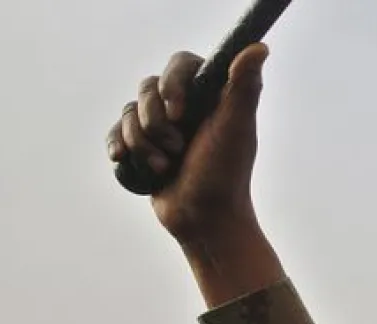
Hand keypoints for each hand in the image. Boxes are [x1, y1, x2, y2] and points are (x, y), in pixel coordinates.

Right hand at [106, 46, 269, 244]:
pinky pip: (117, 132)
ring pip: (129, 111)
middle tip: (177, 149)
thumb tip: (259, 48)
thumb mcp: (235, 130)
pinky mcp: (144, 147)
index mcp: (210, 97)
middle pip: (148, 88)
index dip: (172, 84)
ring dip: (142, 143)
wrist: (204, 222)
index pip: (180, 65)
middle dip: (155, 122)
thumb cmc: (223, 177)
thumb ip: (244, 88)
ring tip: (164, 167)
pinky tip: (123, 160)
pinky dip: (119, 146)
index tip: (179, 112)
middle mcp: (187, 107)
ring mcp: (163, 127)